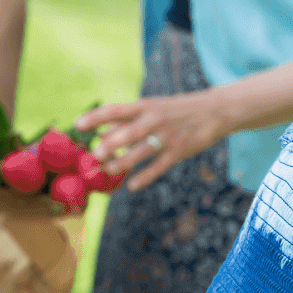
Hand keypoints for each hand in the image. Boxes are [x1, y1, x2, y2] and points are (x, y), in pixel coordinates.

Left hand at [76, 90, 230, 191]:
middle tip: (94, 154)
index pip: (115, 110)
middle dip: (111, 144)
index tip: (78, 124)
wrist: (214, 111)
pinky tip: (132, 185)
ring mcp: (168, 136)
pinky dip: (145, 176)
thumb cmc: (174, 110)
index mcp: (144, 106)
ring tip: (109, 170)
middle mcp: (154, 119)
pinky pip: (159, 166)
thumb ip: (125, 122)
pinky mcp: (179, 151)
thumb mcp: (151, 108)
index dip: (96, 117)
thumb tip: (99, 136)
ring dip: (124, 162)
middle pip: (129, 131)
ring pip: (142, 151)